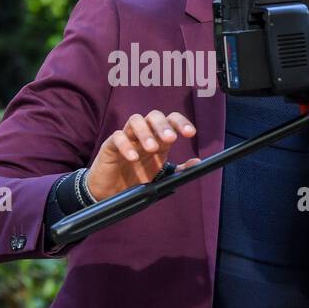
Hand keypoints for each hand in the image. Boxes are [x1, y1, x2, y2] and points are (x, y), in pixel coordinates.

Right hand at [85, 110, 199, 200]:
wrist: (112, 191)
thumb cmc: (137, 178)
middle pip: (154, 116)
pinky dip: (125, 145)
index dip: (181, 123)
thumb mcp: (162, 176)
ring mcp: (127, 137)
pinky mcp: (110, 145)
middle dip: (163, 125)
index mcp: (159, 139)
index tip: (190, 133)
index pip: (171, 121)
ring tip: (152, 148)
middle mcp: (144, 134)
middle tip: (171, 139)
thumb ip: (180, 170)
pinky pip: (117, 137)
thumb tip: (198, 163)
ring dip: (145, 133)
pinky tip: (133, 158)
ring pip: (135, 120)